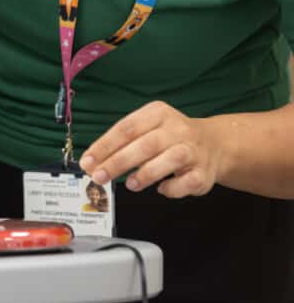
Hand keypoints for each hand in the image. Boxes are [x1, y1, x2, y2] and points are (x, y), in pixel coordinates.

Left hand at [80, 101, 226, 197]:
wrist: (215, 144)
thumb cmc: (169, 138)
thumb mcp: (146, 129)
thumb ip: (122, 144)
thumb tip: (93, 164)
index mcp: (158, 113)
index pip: (126, 128)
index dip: (104, 146)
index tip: (87, 162)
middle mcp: (177, 128)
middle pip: (144, 145)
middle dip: (117, 163)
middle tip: (99, 177)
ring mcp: (193, 149)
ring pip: (169, 160)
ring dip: (145, 174)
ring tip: (129, 184)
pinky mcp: (205, 171)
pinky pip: (187, 182)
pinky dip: (172, 188)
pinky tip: (162, 189)